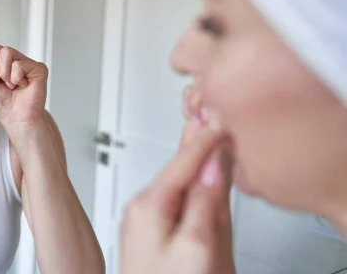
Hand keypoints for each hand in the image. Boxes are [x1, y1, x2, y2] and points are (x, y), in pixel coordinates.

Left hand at [0, 44, 48, 135]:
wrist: (14, 117)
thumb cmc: (1, 103)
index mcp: (0, 61)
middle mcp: (14, 59)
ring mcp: (26, 62)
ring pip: (7, 52)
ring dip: (3, 74)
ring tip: (10, 85)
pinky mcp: (38, 68)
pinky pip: (20, 63)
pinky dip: (16, 78)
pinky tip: (22, 86)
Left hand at [119, 85, 234, 273]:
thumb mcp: (197, 246)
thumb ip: (205, 201)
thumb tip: (214, 164)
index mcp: (148, 205)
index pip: (183, 159)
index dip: (205, 136)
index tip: (219, 113)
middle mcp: (142, 208)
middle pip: (177, 166)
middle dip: (195, 141)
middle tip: (209, 114)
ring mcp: (145, 220)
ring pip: (176, 181)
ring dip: (191, 158)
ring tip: (204, 134)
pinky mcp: (152, 232)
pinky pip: (173, 196)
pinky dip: (188, 180)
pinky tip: (197, 173)